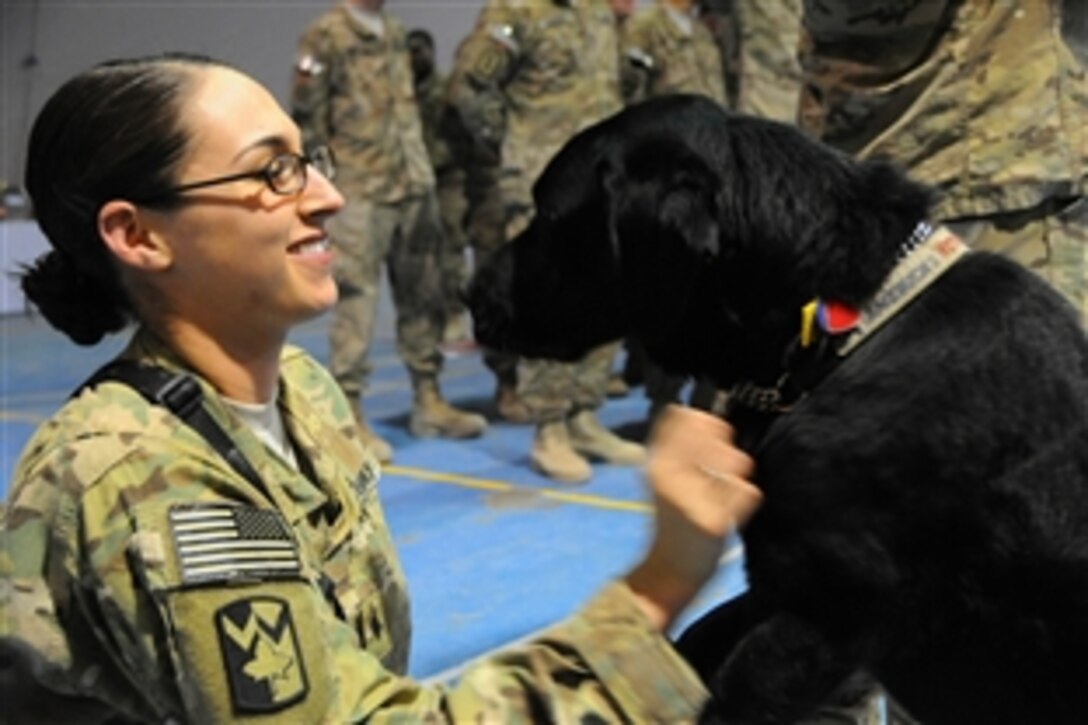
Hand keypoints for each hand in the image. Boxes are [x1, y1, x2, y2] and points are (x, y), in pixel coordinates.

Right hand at [625, 405, 760, 630]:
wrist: (670, 570)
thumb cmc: (673, 519)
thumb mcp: (664, 474)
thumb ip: (677, 443)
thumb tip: (692, 411)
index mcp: (656, 462)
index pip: (688, 416)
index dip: (707, 425)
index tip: (707, 443)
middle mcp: (670, 475)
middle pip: (720, 433)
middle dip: (726, 452)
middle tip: (715, 477)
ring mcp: (692, 499)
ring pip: (739, 461)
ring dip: (736, 478)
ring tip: (719, 496)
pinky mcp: (713, 522)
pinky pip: (748, 491)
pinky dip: (744, 503)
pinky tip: (727, 515)